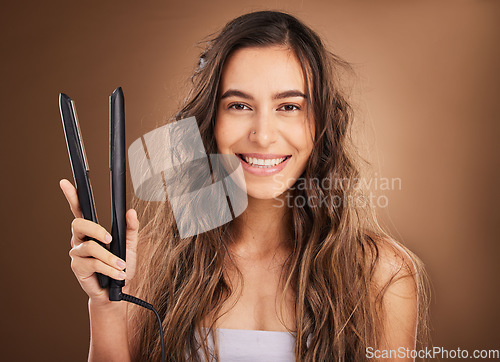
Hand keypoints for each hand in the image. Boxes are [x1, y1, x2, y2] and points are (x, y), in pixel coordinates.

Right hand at [59, 179, 138, 305]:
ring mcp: (77, 254)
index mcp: (91, 231)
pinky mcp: (78, 268)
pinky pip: (93, 264)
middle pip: (78, 224)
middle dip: (95, 229)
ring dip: (110, 257)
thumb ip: (130, 228)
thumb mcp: (130, 245)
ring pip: (91, 248)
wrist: (118, 291)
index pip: (79, 210)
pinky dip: (109, 269)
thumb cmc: (121, 265)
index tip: (65, 183)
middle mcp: (81, 240)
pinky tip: (119, 274)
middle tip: (110, 238)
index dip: (72, 196)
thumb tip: (130, 211)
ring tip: (122, 265)